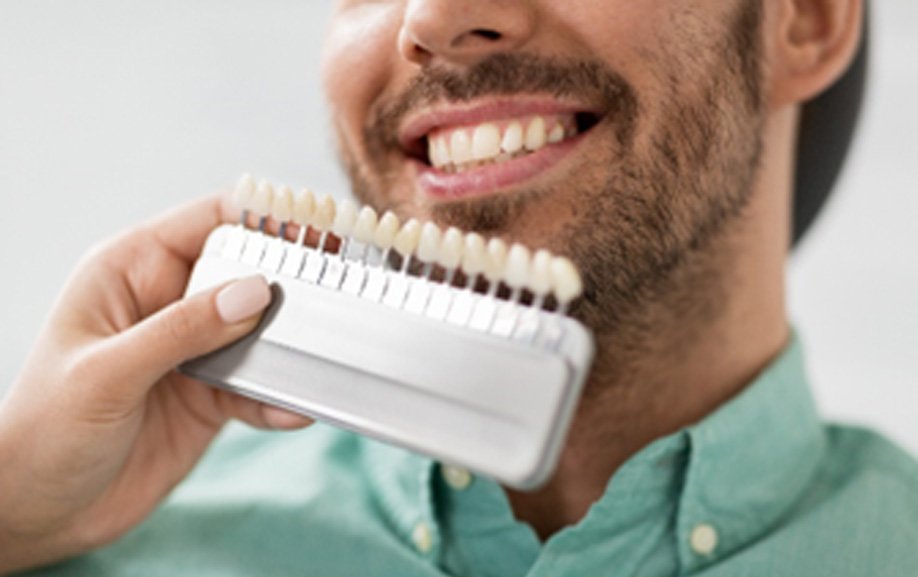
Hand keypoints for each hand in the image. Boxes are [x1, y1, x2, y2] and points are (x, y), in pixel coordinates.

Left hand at [0, 194, 311, 572]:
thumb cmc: (42, 432)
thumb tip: (254, 293)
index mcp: (132, 271)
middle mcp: (168, 302)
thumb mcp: (107, 374)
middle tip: (335, 295)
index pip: (210, 220)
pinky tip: (294, 410)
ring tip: (319, 357)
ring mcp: (194, 350)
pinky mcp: (212, 395)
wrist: (39, 510)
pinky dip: (280, 397)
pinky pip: (259, 386)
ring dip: (291, 346)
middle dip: (290, 284)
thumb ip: (182, 331)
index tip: (316, 227)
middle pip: (247, 272)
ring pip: (261, 331)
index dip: (265, 217)